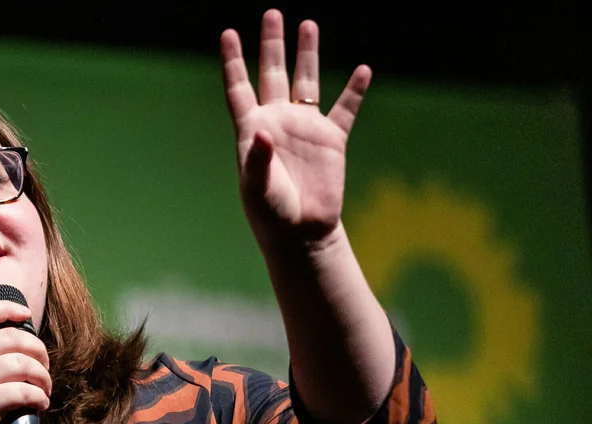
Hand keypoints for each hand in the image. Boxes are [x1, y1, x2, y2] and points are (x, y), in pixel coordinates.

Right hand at [0, 300, 51, 423]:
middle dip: (38, 349)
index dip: (7, 308)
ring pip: (23, 363)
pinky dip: (40, 397)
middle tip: (45, 365)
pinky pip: (25, 391)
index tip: (26, 314)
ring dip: (43, 376)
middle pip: (12, 336)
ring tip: (45, 389)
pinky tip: (41, 405)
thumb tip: (22, 345)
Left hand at [221, 9, 370, 248]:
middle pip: (273, 73)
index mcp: (252, 130)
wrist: (302, 233)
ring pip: (306, 82)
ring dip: (308, 54)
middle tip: (272, 13)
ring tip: (308, 24)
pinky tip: (363, 70)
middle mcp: (278, 122)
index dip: (233, 62)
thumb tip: (264, 131)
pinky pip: (344, 109)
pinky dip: (354, 90)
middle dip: (272, 44)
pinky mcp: (332, 140)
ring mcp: (305, 128)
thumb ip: (259, 159)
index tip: (228, 34)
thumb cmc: (271, 214)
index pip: (239, 88)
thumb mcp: (258, 188)